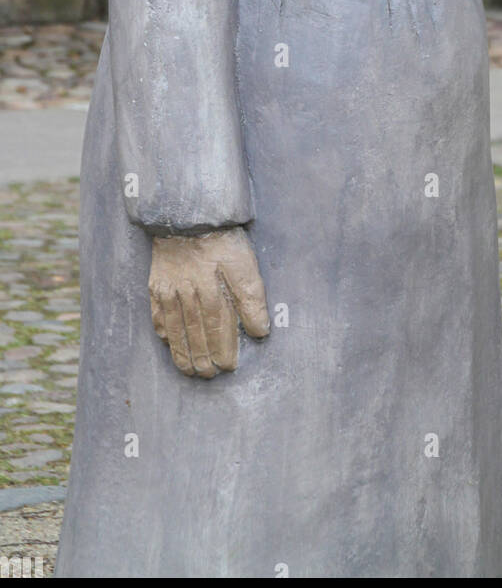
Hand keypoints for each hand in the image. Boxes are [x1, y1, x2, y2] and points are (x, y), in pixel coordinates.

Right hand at [148, 227, 269, 378]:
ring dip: (182, 352)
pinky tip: (166, 341)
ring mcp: (168, 290)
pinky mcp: (156, 282)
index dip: (224, 349)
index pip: (218, 329)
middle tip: (208, 375)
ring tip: (189, 370)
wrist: (186, 212)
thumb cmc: (221, 237)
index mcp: (211, 291)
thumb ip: (251, 297)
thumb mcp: (244, 263)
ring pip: (176, 329)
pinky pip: (157, 313)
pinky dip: (162, 330)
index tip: (229, 366)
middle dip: (203, 358)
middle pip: (195, 334)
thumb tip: (259, 331)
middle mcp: (187, 295)